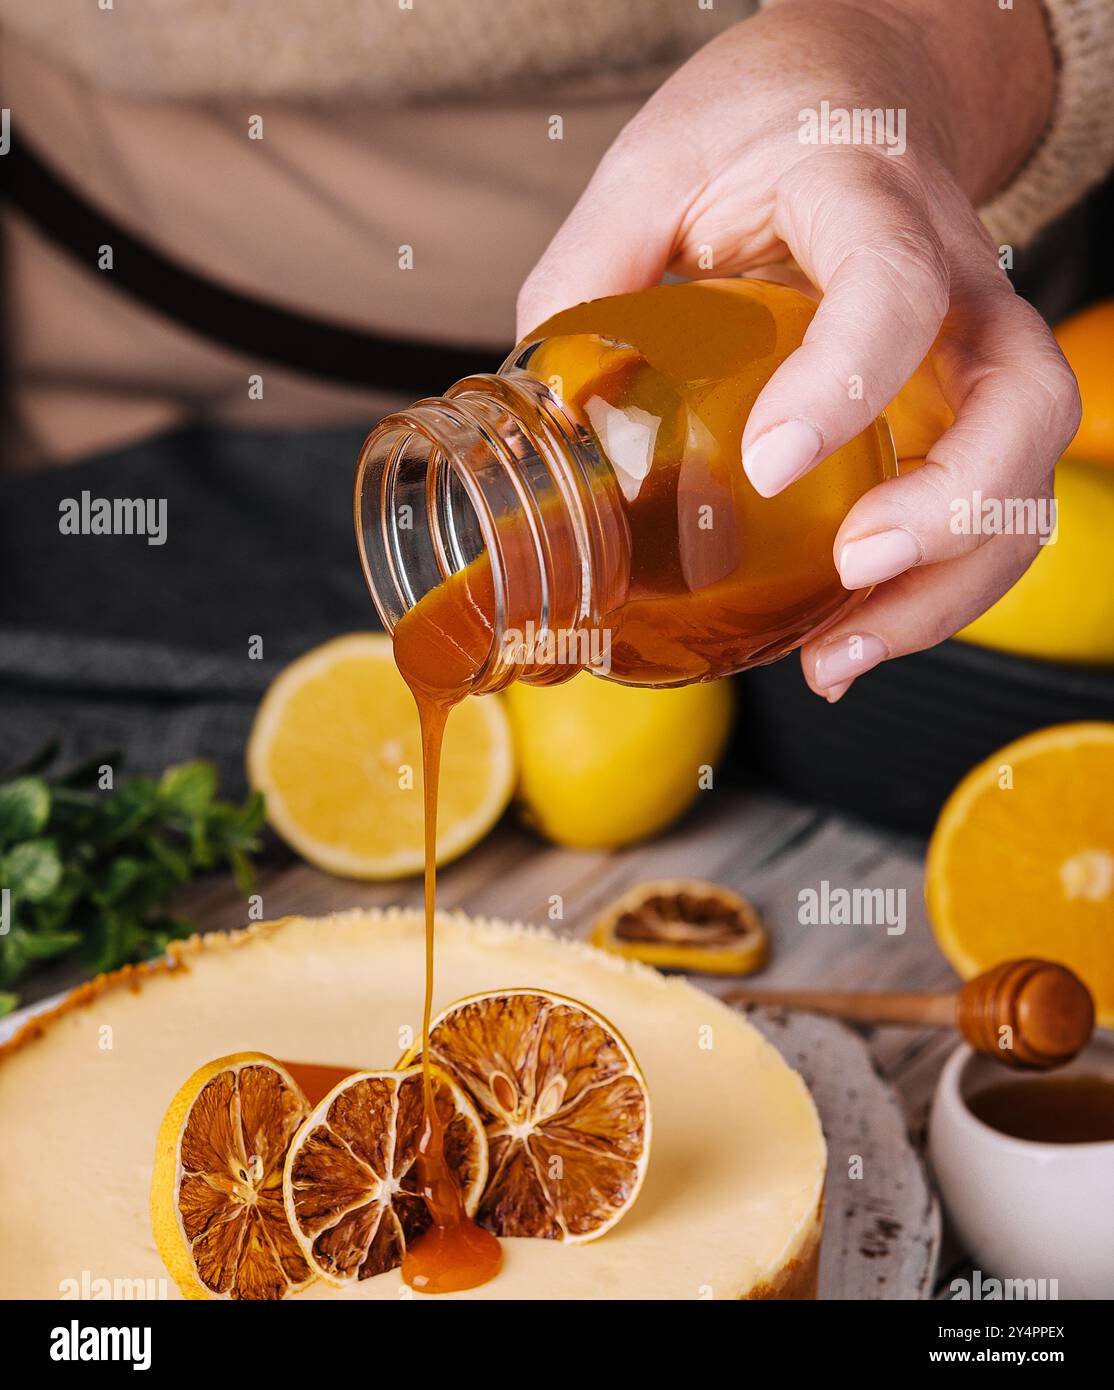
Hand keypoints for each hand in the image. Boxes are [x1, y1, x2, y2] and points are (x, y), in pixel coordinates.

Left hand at [516, 0, 1080, 698]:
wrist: (852, 92)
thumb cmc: (754, 125)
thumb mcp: (652, 164)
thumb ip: (588, 265)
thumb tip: (537, 403)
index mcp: (867, 197)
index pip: (893, 285)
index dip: (849, 379)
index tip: (770, 462)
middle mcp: (955, 274)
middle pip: (1022, 400)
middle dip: (954, 508)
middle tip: (855, 570)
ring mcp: (974, 345)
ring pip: (1026, 472)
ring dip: (947, 586)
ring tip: (839, 657)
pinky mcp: (963, 404)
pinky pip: (986, 504)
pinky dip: (930, 590)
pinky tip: (848, 640)